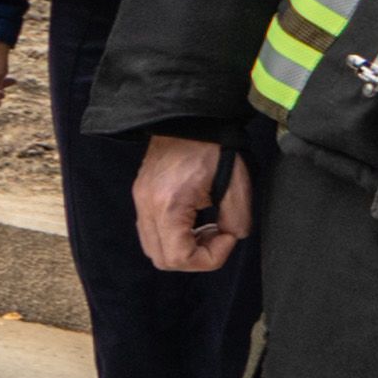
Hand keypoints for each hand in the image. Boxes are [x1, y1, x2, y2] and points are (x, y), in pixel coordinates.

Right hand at [135, 133, 255, 271]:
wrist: (189, 117)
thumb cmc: (214, 148)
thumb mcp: (237, 187)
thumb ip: (238, 221)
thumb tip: (231, 236)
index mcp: (168, 205)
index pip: (179, 258)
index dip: (210, 258)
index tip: (229, 236)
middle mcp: (147, 207)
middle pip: (162, 259)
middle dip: (195, 257)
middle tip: (218, 236)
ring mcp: (140, 201)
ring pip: (154, 248)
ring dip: (183, 248)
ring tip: (206, 228)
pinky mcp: (141, 195)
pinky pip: (152, 231)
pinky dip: (174, 236)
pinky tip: (194, 219)